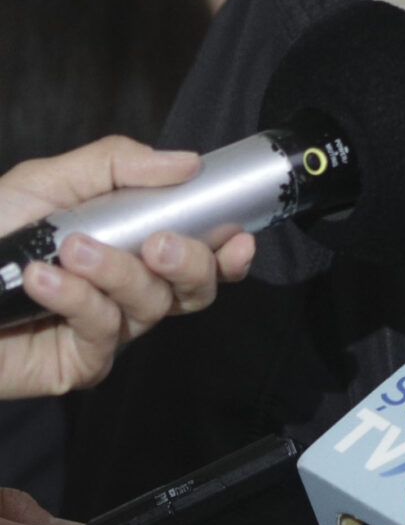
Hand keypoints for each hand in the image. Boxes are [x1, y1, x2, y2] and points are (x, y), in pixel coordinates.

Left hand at [0, 137, 252, 398]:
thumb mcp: (46, 182)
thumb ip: (117, 165)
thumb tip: (186, 162)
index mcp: (131, 247)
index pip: (200, 254)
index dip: (230, 251)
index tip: (238, 237)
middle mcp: (126, 291)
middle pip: (194, 289)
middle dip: (189, 262)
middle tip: (157, 241)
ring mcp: (106, 330)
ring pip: (152, 307)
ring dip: (119, 273)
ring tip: (71, 252)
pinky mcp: (80, 363)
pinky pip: (104, 332)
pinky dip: (78, 300)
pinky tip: (45, 281)